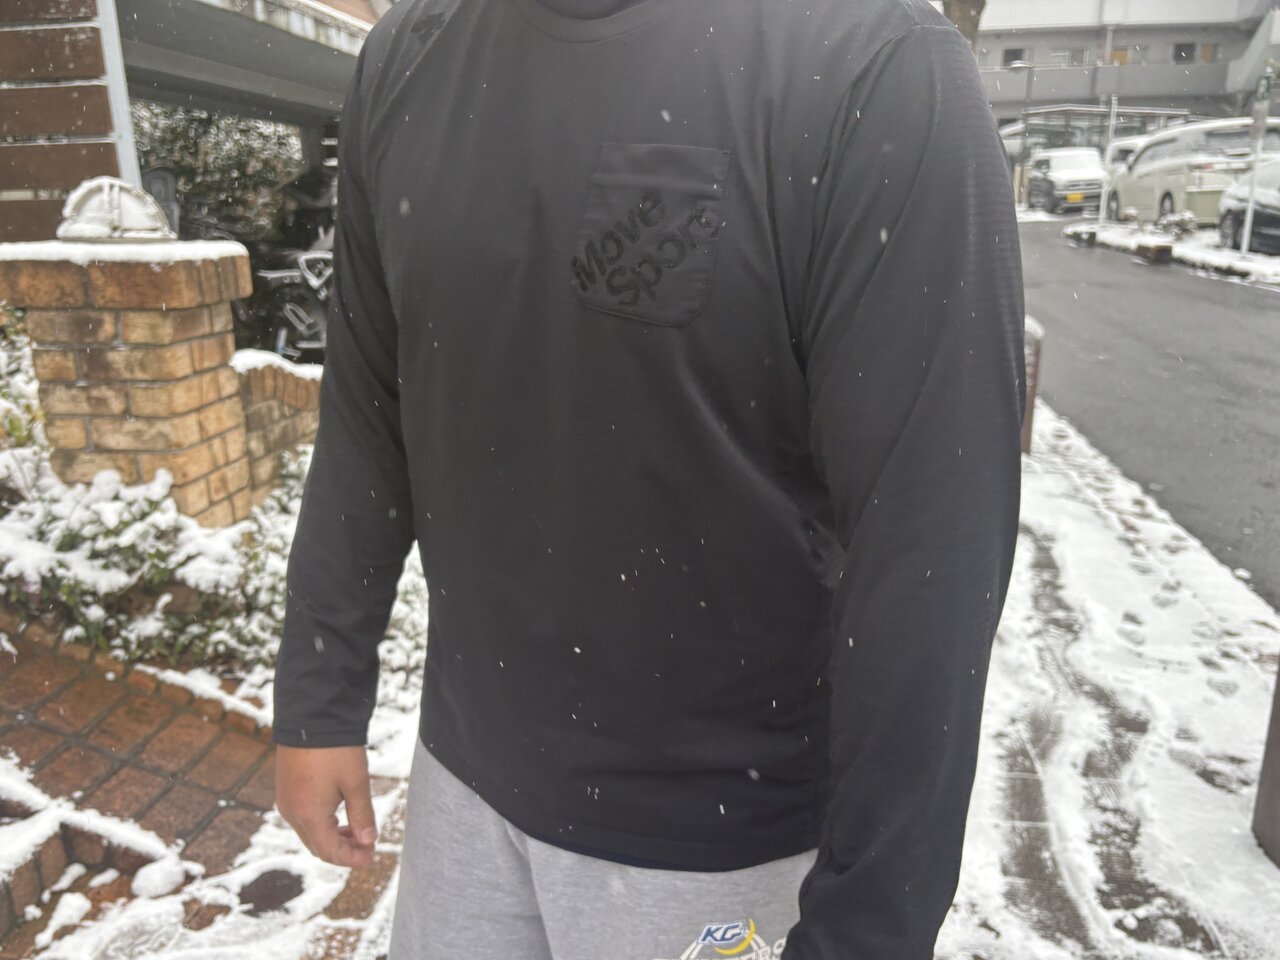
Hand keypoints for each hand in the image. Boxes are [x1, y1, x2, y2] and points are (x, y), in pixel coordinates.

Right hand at [275, 744, 377, 868]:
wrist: (310, 716)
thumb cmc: (336, 750)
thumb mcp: (356, 783)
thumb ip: (362, 815)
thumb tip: (370, 841)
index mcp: (308, 816)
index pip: (330, 852)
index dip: (353, 858)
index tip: (373, 858)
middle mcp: (291, 813)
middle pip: (318, 846)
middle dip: (344, 850)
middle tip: (369, 846)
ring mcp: (286, 801)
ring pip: (310, 832)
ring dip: (333, 836)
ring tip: (358, 831)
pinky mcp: (286, 789)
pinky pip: (303, 817)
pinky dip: (322, 823)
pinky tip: (340, 815)